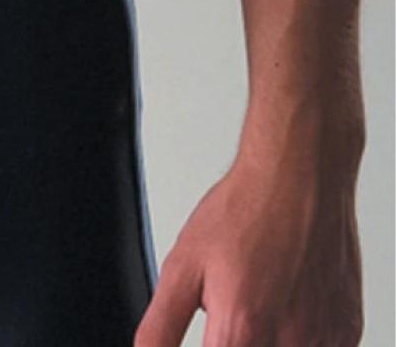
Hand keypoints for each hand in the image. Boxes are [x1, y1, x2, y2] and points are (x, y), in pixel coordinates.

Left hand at [136, 151, 362, 346]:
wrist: (298, 178)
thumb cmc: (243, 213)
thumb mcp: (182, 266)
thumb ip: (162, 324)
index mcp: (241, 330)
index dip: (212, 345)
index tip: (213, 334)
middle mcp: (288, 342)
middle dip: (237, 339)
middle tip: (237, 301)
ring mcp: (324, 338)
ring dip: (269, 337)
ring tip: (262, 295)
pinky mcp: (348, 330)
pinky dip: (300, 335)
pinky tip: (289, 300)